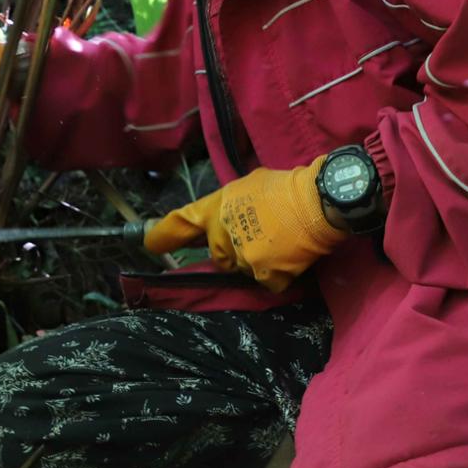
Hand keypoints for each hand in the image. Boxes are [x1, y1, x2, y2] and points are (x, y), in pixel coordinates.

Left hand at [142, 155, 346, 291]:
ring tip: (278, 241)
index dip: (163, 235)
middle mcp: (222, 235)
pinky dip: (276, 273)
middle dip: (234, 249)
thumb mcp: (247, 185)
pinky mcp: (265, 275)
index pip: (181, 223)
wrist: (317, 202)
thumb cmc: (284, 187)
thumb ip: (229, 206)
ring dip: (255, 260)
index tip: (150, 244)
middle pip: (218, 256)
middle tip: (259, 233)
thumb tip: (224, 218)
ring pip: (242, 269)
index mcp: (216, 209)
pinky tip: (288, 256)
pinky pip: (266, 281)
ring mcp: (243, 257)